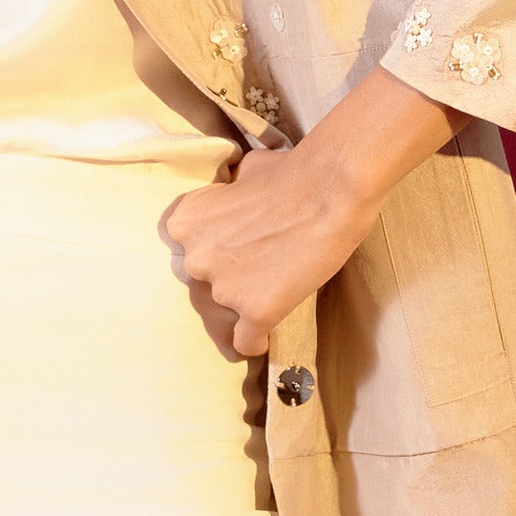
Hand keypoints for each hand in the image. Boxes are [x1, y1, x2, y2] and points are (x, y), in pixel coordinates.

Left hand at [156, 69, 453, 355]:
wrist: (331, 189)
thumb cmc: (290, 172)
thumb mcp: (241, 174)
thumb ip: (227, 195)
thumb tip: (233, 193)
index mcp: (184, 223)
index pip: (188, 249)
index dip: (215, 246)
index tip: (237, 245)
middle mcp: (195, 259)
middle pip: (204, 281)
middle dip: (229, 273)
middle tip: (262, 261)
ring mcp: (225, 289)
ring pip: (227, 309)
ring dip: (246, 300)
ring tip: (278, 285)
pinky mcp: (256, 312)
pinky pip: (245, 342)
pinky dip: (254, 342)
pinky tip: (265, 339)